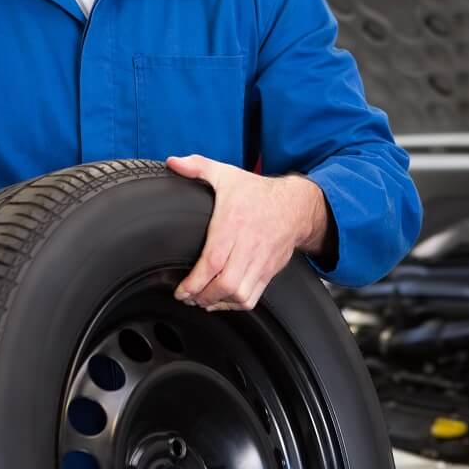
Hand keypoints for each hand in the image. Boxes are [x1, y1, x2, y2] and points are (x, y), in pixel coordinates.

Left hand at [166, 154, 328, 311]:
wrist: (295, 206)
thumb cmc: (257, 193)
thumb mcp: (226, 174)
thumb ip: (198, 167)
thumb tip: (173, 163)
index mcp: (233, 223)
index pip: (212, 261)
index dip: (194, 282)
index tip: (180, 290)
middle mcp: (248, 245)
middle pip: (226, 283)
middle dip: (202, 297)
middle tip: (187, 297)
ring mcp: (260, 261)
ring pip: (240, 294)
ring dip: (217, 303)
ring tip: (201, 301)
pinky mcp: (269, 272)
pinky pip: (253, 297)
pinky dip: (234, 305)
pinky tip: (221, 301)